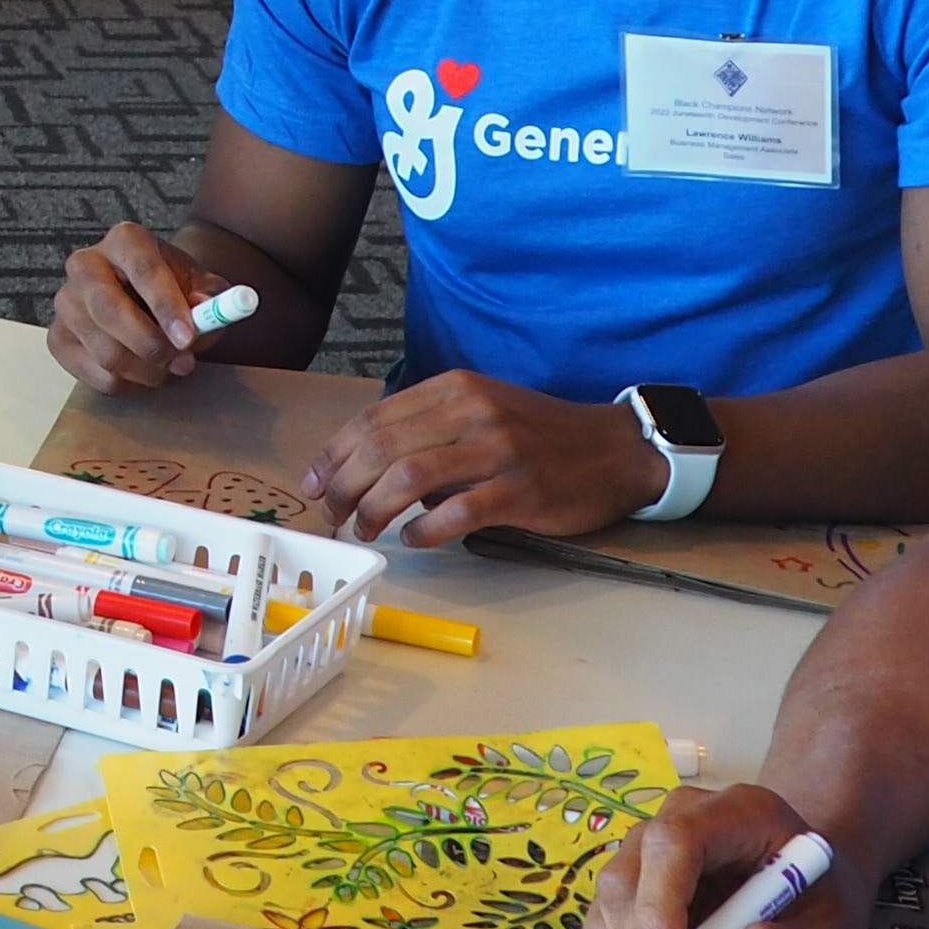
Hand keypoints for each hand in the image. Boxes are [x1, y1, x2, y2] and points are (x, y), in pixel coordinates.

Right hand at [46, 221, 228, 393]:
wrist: (146, 297)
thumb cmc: (175, 289)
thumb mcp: (202, 285)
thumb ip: (210, 295)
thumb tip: (203, 307)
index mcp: (125, 241)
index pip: (142, 270)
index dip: (165, 306)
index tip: (188, 338)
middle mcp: (85, 264)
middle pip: (109, 311)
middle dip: (151, 345)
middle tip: (184, 363)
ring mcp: (66, 302)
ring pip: (104, 351)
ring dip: (147, 370)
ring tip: (170, 366)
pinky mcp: (58, 338)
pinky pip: (95, 375)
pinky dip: (129, 384)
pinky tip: (144, 371)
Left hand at [294, 371, 660, 547]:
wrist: (614, 450)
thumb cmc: (539, 436)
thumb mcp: (481, 411)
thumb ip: (428, 430)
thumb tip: (368, 468)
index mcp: (454, 389)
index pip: (374, 419)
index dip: (334, 454)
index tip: (314, 483)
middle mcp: (471, 412)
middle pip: (382, 448)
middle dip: (344, 486)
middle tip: (332, 516)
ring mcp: (497, 450)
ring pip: (409, 478)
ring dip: (374, 510)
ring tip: (365, 530)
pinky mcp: (519, 490)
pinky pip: (455, 513)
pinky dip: (424, 530)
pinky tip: (413, 540)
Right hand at [587, 779, 874, 928]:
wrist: (807, 888)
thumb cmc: (821, 906)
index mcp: (736, 814)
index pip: (674, 843)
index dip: (658, 906)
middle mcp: (679, 819)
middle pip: (625, 876)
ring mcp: (648, 849)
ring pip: (607, 906)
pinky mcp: (633, 882)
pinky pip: (606, 926)